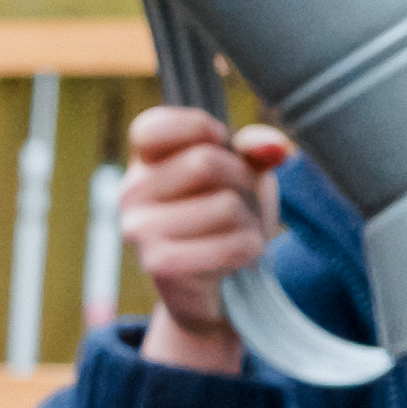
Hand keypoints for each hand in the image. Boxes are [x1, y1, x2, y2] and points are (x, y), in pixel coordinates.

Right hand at [122, 107, 290, 377]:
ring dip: (247, 219)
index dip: (200, 129)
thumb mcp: (243, 168)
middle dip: (240, 178)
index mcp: (144, 160)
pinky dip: (248, 249)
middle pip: (205, 162)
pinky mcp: (158, 264)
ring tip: (235, 229)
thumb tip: (275, 148)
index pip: (154, 127)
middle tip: (238, 197)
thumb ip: (254, 148)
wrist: (218, 280)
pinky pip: (229, 245)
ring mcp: (138, 229)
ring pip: (223, 206)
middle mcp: (130, 192)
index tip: (219, 144)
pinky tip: (236, 254)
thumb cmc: (227, 211)